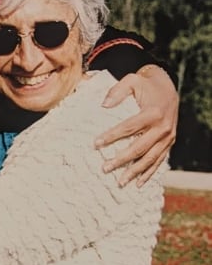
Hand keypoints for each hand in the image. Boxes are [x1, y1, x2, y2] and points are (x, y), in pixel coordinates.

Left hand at [96, 65, 177, 185]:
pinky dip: (149, 173)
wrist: (169, 88)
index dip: (112, 136)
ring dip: (135, 172)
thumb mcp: (132, 80)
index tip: (95, 144)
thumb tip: (103, 105)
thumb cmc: (146, 85)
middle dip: (121, 159)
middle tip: (104, 168)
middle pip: (139, 147)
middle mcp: (163, 127)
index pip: (129, 127)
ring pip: (150, 158)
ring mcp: (168, 137)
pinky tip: (138, 184)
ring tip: (119, 182)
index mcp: (153, 113)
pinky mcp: (170, 143)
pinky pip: (159, 161)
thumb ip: (117, 91)